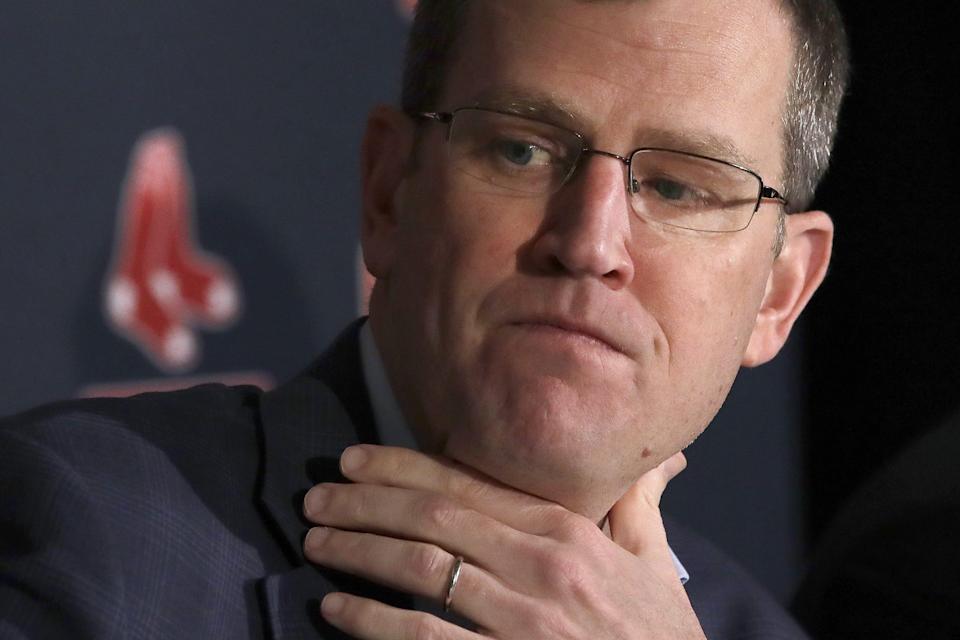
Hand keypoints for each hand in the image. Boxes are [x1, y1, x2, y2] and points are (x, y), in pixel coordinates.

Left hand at [302, 445, 702, 638]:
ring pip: (422, 570)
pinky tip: (338, 610)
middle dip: (366, 503)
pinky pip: (424, 639)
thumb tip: (656, 457)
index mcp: (568, 532)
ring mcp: (522, 624)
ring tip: (315, 543)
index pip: (469, 484)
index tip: (356, 460)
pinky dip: (373, 621)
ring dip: (358, 552)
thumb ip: (639, 503)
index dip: (404, 468)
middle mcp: (540, 569)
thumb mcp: (655, 563)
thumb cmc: (662, 636)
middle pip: (434, 520)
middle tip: (317, 496)